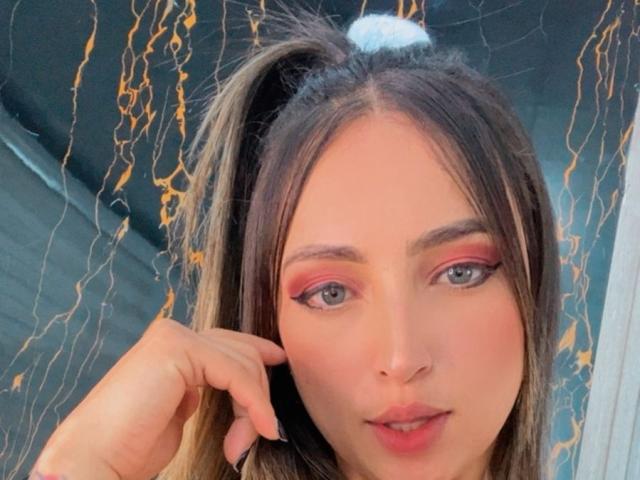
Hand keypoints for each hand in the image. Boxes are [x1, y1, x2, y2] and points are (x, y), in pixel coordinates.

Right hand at [31, 318, 287, 479]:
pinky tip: (260, 427)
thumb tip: (234, 388)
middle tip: (252, 438)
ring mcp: (173, 337)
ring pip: (242, 362)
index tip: (280, 362)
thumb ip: (200, 390)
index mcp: (170, 346)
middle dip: (256, 394)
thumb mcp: (179, 411)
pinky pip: (236, 373)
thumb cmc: (130, 446)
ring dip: (253, 407)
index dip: (257, 351)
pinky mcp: (177, 348)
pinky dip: (254, 402)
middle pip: (240, 350)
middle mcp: (172, 334)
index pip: (226, 342)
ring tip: (241, 445)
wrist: (94, 459)